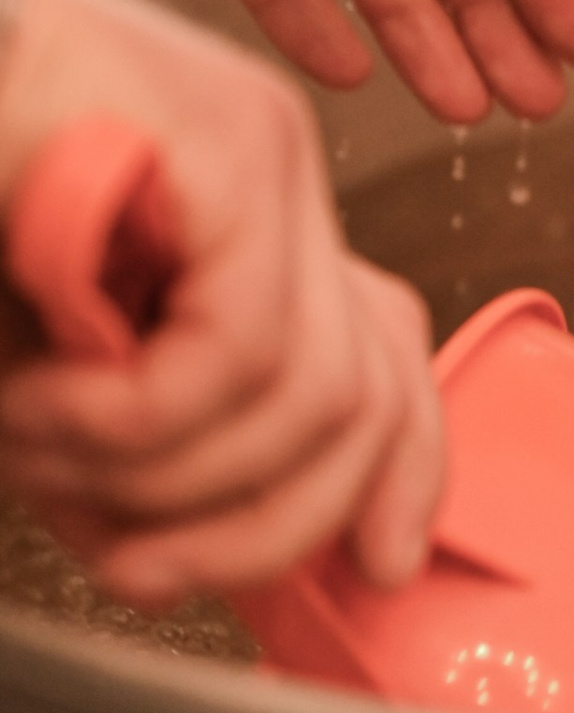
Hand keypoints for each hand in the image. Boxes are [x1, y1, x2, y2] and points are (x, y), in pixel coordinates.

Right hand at [0, 0, 441, 602]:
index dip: (398, 476)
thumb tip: (179, 560)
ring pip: (308, 393)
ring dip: (154, 472)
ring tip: (34, 446)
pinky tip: (38, 403)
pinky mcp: (226, 144)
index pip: (386, 353)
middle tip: (131, 555)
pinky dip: (132, 417)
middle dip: (258, 524)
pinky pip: (238, 346)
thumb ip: (130, 434)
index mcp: (251, 219)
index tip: (379, 567)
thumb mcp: (50, 355)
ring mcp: (263, 151)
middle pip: (368, 395)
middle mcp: (278, 177)